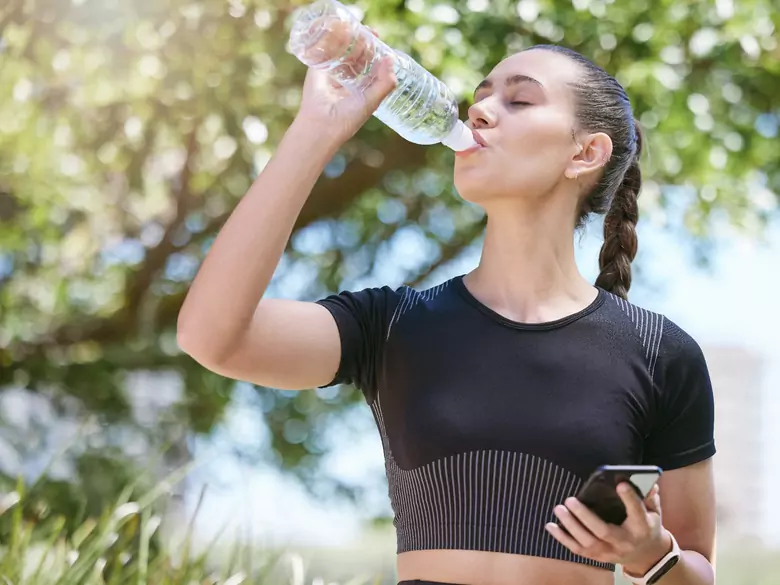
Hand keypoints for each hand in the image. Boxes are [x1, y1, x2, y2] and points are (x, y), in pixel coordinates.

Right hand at [295, 28, 396, 144]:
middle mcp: (345, 78)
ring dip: (349, 38)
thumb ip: (384, 83)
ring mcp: (330, 72)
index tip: (379, 40)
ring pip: (341, 49)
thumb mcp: (372, 101)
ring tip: (357, 30)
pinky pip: (324, 48)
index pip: (369, 64)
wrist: (322, 125)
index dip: (375, 52)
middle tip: (370, 32)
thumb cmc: (348, 118)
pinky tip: (339, 29)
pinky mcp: (317, 68)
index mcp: (359, 87)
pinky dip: (330, 38)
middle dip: (364, 42)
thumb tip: (391, 59)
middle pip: (356, 54)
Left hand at [545, 483, 672, 574]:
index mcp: (641, 527)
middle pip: (604, 531)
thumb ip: (649, 496)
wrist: (646, 555)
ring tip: (559, 509)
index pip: (636, 512)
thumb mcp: (654, 512)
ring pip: (588, 543)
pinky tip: (551, 526)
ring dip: (571, 526)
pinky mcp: (598, 558)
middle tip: (570, 500)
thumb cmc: (646, 526)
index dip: (629, 499)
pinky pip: (578, 550)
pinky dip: (563, 539)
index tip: (620, 484)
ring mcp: (610, 552)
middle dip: (585, 516)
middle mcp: (624, 542)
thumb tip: (649, 480)